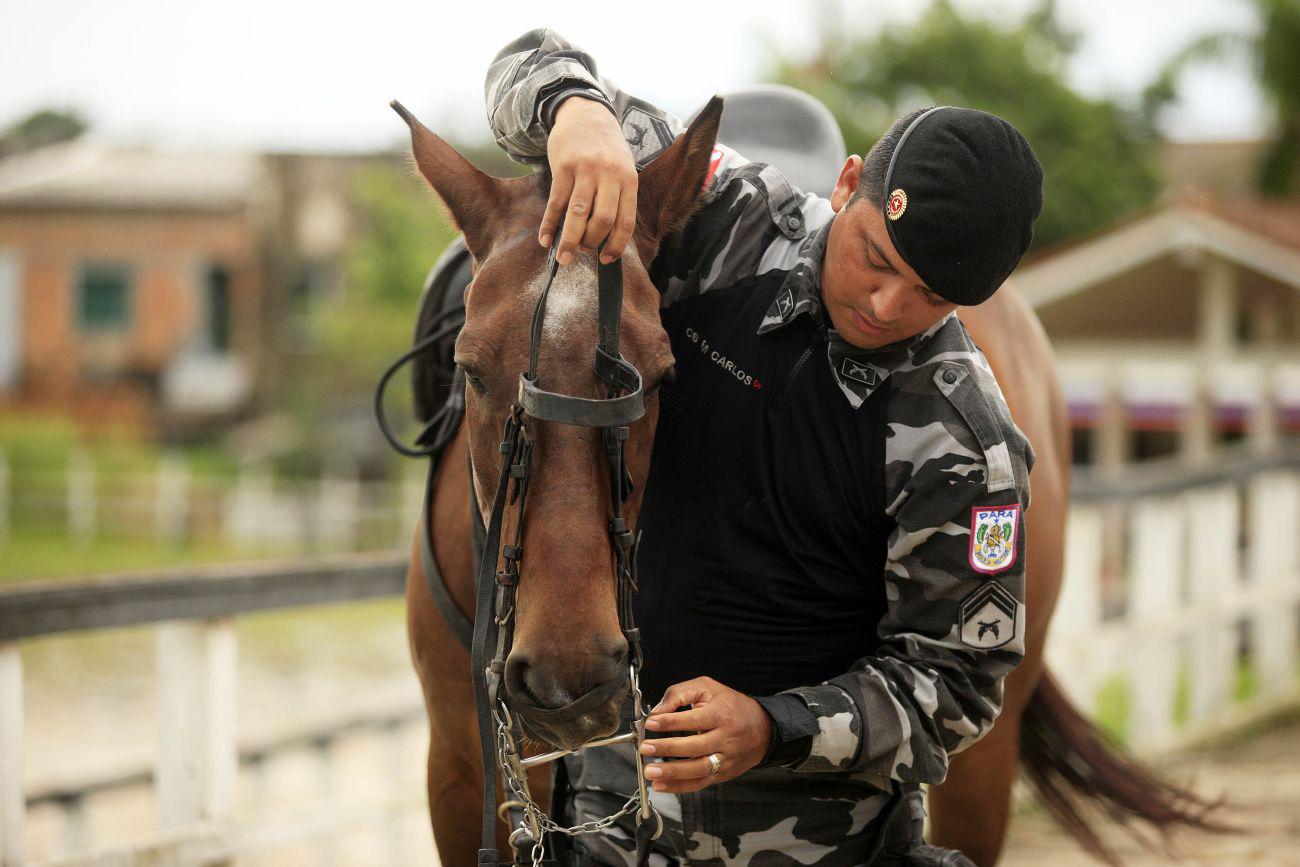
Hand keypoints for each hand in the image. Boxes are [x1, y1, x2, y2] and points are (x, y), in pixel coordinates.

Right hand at [544, 96, 638, 265]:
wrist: (585, 113)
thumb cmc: (606, 148)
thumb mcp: (622, 168)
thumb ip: (618, 197)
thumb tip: (607, 238)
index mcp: (628, 179)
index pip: (626, 221)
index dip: (617, 245)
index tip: (607, 260)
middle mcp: (609, 174)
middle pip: (602, 219)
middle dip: (592, 243)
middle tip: (582, 252)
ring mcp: (585, 170)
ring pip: (578, 213)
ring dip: (569, 240)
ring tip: (563, 259)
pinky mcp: (563, 167)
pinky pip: (556, 201)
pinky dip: (550, 224)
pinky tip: (545, 239)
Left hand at [637, 676, 772, 793]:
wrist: (763, 729)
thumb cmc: (731, 705)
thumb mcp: (707, 688)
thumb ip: (680, 693)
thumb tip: (658, 710)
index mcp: (721, 714)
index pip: (694, 719)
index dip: (671, 721)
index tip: (651, 722)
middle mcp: (725, 739)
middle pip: (695, 747)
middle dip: (667, 748)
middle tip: (645, 748)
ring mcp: (725, 759)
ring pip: (698, 769)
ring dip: (672, 773)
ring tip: (650, 771)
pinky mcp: (723, 774)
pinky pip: (700, 782)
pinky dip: (679, 786)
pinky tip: (661, 785)